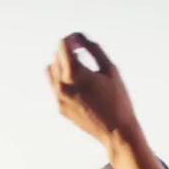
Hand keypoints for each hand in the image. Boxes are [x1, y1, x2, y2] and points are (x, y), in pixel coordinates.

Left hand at [47, 33, 141, 149]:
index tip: (81, 40)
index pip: (63, 45)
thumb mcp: (110, 70)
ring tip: (79, 67)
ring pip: (51, 71)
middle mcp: (62, 85)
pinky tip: (80, 85)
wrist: (116, 132)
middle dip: (68, 50)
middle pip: (56, 56)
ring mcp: (59, 98)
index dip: (72, 38)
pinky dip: (63, 80)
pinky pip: (55, 87)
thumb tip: (81, 37)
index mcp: (75, 73)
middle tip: (82, 51)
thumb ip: (94, 49)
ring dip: (62, 64)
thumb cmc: (118, 99)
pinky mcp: (60, 107)